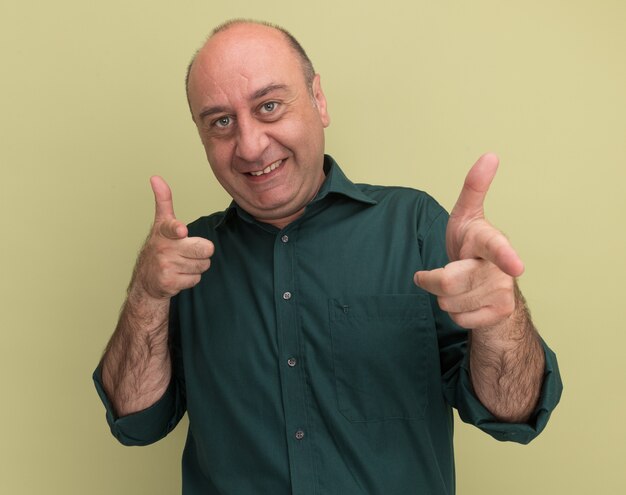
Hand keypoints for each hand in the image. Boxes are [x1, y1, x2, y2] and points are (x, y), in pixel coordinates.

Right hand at [131, 176, 213, 299]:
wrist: (146, 281)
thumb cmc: (160, 248)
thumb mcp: (161, 224)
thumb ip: (163, 201)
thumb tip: (155, 177)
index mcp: (164, 231)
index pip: (171, 227)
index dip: (177, 229)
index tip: (181, 231)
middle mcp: (163, 248)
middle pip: (205, 249)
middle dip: (203, 252)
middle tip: (189, 252)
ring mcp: (165, 266)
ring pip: (203, 265)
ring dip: (196, 266)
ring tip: (181, 264)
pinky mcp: (169, 283)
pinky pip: (196, 279)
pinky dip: (191, 279)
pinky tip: (178, 276)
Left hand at [414, 153, 521, 329]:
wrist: (484, 282)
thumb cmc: (470, 243)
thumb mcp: (466, 214)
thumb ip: (474, 187)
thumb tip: (491, 155)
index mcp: (490, 241)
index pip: (497, 247)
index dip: (506, 256)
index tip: (517, 265)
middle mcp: (502, 269)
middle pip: (448, 282)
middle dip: (433, 280)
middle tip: (440, 272)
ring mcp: (503, 292)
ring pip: (450, 302)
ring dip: (443, 296)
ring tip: (458, 285)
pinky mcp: (500, 313)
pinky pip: (458, 318)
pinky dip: (454, 311)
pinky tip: (466, 301)